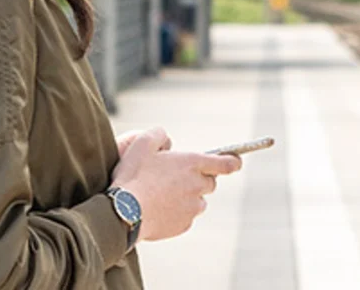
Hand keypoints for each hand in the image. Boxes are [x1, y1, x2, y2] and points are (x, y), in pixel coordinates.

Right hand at [111, 127, 241, 241]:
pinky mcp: (182, 225)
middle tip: (178, 176)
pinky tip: (158, 207)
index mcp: (191, 164)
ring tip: (164, 193)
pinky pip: (186, 216)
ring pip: (198, 201)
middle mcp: (196, 186)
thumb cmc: (133, 175)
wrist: (124, 211)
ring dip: (189, 196)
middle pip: (210, 182)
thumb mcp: (142, 142)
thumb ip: (159, 134)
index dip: (233, 161)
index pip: (225, 163)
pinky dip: (177, 212)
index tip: (236, 161)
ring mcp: (191, 208)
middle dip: (200, 178)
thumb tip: (167, 141)